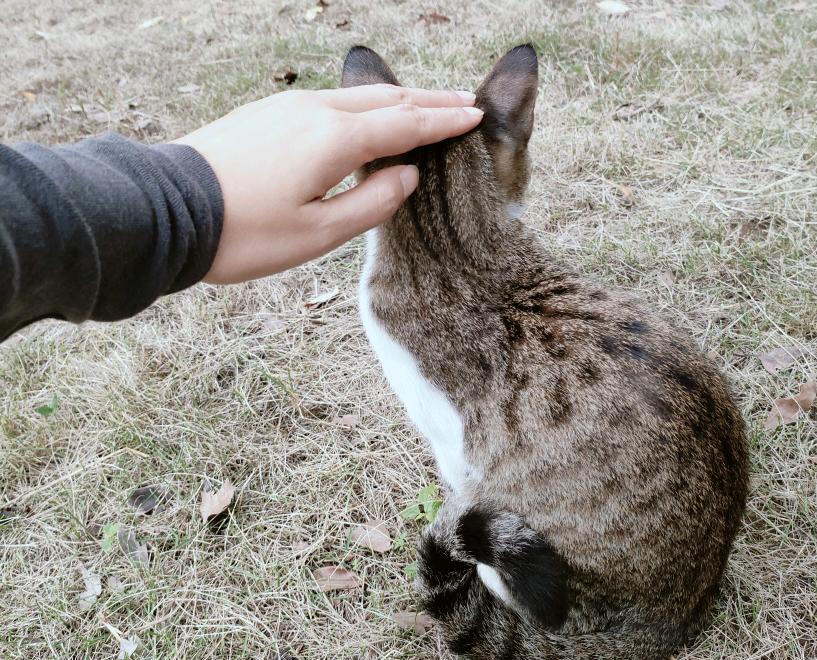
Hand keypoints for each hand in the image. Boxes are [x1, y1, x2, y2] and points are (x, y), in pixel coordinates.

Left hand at [177, 86, 482, 283]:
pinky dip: (362, 107)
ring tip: (422, 106)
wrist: (170, 212)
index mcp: (334, 140)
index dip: (443, 122)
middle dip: (428, 100)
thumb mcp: (317, 235)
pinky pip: (329, 102)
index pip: (404, 124)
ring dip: (396, 100)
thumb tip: (406, 177)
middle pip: (385, 99)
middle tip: (462, 101)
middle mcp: (314, 112)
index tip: (474, 116)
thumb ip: (371, 204)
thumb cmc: (244, 233)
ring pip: (356, 96)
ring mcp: (286, 109)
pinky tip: (366, 119)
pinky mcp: (266, 116)